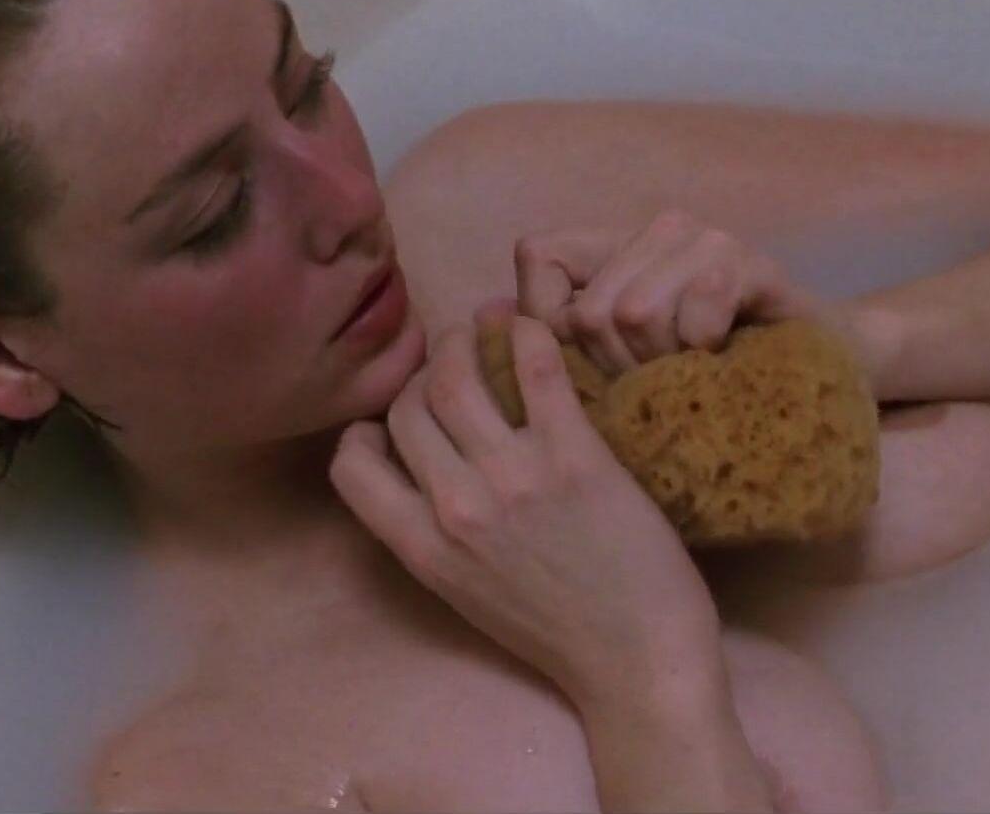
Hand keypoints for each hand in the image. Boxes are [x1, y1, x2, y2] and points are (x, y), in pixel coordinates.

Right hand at [330, 300, 722, 706]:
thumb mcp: (466, 593)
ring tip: (488, 328)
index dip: (369, 428)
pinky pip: (536, 370)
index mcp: (422, 549)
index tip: (402, 417)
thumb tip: (421, 466)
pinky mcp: (575, 458)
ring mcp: (514, 479)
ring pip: (457, 377)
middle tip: (458, 359)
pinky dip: (528, 334)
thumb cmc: (557, 632)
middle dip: (427, 372)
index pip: (351, 464)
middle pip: (408, 407)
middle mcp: (456, 509)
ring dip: (468, 339)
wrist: (638, 662)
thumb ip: (433, 533)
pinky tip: (534, 329)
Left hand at [513, 207, 852, 375]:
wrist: (813, 381)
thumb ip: (557, 350)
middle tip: (660, 382)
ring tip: (692, 372)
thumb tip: (481, 336)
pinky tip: (724, 355)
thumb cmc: (702, 387)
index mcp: (615, 249)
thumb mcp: (619, 374)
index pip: (538, 256)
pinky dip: (706, 348)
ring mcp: (705, 240)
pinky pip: (699, 304)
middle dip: (618, 369)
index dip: (548, 323)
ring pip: (635, 310)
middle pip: (588, 308)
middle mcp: (656, 231)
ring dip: (664, 365)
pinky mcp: (753, 263)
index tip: (589, 368)